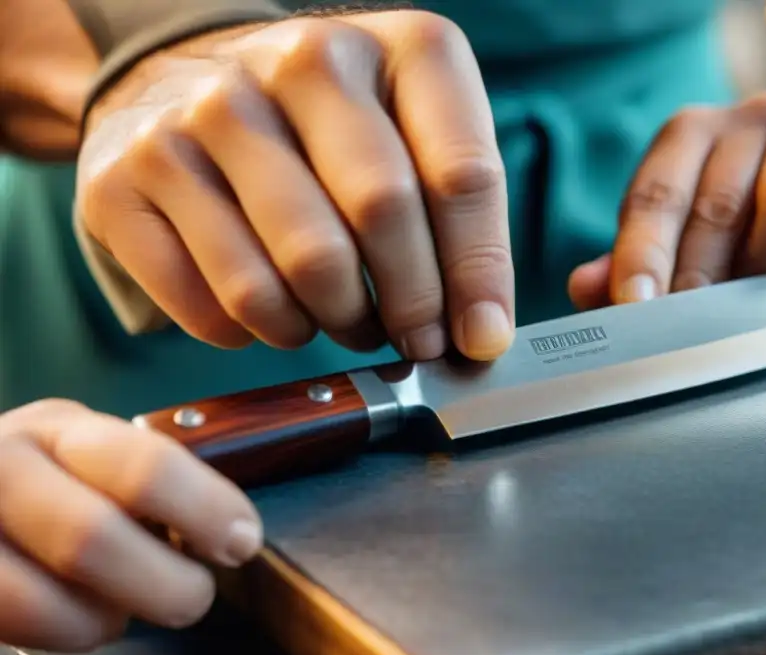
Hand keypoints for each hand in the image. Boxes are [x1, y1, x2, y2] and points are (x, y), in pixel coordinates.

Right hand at [0, 399, 262, 651]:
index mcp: (62, 430)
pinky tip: (78, 618)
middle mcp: (5, 468)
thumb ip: (149, 483)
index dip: (205, 511)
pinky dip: (62, 635)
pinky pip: (14, 627)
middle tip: (193, 596)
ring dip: (104, 620)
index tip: (241, 541)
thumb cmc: (48, 479)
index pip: (144, 467)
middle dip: (163, 584)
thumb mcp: (92, 456)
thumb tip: (231, 531)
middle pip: (90, 539)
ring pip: (41, 601)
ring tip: (124, 611)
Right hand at [77, 11, 513, 360]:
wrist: (187, 79)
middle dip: (409, 306)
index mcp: (392, 48)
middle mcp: (293, 64)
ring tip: (344, 317)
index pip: (460, 176)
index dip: (477, 274)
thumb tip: (481, 334)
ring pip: (298, 272)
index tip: (479, 337)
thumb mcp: (416, 136)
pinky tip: (274, 308)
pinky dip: (258, 332)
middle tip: (412, 338)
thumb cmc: (331, 127)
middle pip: (379, 219)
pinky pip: (217, 305)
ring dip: (335, 323)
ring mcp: (200, 117)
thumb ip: (461, 221)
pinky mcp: (125, 180)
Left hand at [568, 76, 765, 308]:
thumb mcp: (683, 236)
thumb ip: (636, 261)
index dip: (641, 256)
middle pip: (729, 206)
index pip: (659, 193)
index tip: (633, 307)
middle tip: (697, 326)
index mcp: (702, 130)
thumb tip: (588, 289)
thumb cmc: (748, 219)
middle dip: (705, 281)